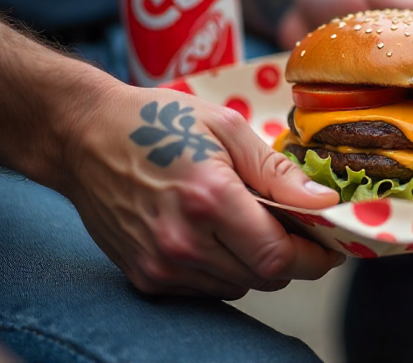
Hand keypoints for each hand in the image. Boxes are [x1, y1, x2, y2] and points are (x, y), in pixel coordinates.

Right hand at [64, 86, 343, 299]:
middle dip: (290, 257)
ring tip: (247, 222)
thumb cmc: (157, 122)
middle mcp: (183, 242)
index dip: (314, 257)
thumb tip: (325, 202)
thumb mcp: (226, 128)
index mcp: (209, 200)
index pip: (279, 257)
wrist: (82, 137)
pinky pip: (207, 289)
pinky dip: (224, 268)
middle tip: (295, 228)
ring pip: (238, 286)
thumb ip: (278, 172)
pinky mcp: (145, 277)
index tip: (330, 245)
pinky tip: (214, 234)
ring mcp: (160, 265)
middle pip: (264, 277)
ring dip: (256, 263)